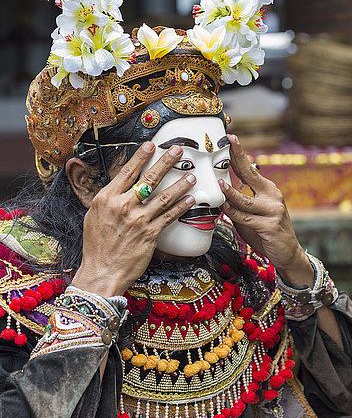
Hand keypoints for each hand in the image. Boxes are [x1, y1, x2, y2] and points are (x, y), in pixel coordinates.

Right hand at [72, 142, 195, 296]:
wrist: (101, 272)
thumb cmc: (96, 245)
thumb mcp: (94, 215)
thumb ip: (108, 199)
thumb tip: (120, 184)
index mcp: (107, 198)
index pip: (127, 172)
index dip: (141, 157)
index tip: (151, 145)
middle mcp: (123, 206)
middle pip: (149, 179)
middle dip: (165, 162)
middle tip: (178, 150)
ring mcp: (138, 220)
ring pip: (164, 197)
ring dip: (180, 184)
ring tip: (192, 175)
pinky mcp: (150, 234)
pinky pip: (169, 217)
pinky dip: (181, 207)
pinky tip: (190, 199)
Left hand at [219, 135, 313, 286]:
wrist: (287, 253)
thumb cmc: (266, 232)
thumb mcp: (252, 213)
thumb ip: (240, 202)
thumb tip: (221, 190)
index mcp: (268, 189)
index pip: (250, 169)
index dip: (239, 154)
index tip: (231, 139)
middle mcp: (272, 196)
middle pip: (251, 174)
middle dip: (238, 157)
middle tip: (228, 142)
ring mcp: (273, 210)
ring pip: (245, 200)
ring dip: (230, 193)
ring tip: (218, 184)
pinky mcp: (270, 225)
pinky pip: (245, 218)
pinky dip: (233, 213)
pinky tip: (224, 208)